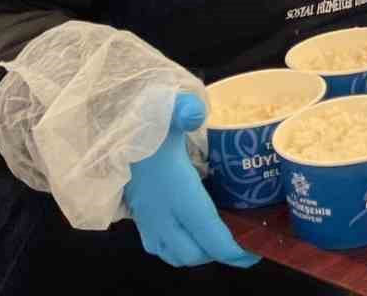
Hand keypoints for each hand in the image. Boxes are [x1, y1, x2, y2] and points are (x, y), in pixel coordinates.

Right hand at [124, 93, 258, 269]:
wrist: (111, 133)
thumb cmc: (142, 124)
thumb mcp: (166, 113)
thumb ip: (182, 110)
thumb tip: (194, 113)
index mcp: (177, 195)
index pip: (209, 236)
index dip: (235, 251)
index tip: (255, 252)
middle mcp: (160, 215)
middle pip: (193, 253)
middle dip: (219, 253)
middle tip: (242, 238)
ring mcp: (146, 220)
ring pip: (173, 255)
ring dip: (197, 253)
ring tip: (218, 238)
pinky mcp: (138, 217)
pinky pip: (158, 247)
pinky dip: (177, 248)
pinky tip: (189, 231)